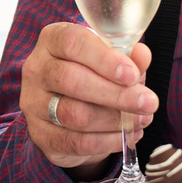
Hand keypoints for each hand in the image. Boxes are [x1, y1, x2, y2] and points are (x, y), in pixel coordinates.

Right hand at [20, 23, 156, 169]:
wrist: (69, 108)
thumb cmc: (93, 74)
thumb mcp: (111, 60)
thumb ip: (128, 56)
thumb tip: (142, 55)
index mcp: (52, 40)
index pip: (72, 43)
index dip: (104, 59)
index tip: (132, 75)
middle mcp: (37, 69)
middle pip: (70, 80)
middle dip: (115, 94)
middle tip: (148, 102)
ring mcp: (33, 104)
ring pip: (73, 114)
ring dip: (114, 120)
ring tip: (141, 120)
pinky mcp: (40, 135)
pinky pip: (75, 142)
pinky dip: (106, 141)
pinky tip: (125, 136)